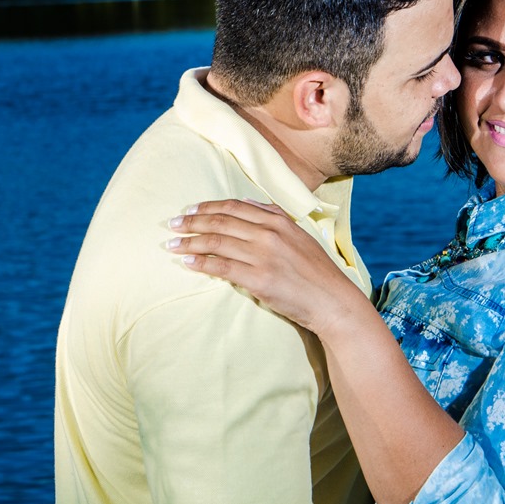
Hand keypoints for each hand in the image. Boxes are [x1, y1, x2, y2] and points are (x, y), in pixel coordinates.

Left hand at [167, 199, 368, 337]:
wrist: (332, 301)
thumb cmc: (315, 271)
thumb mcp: (298, 234)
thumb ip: (273, 215)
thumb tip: (246, 202)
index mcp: (278, 219)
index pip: (233, 207)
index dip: (207, 207)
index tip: (190, 210)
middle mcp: (269, 233)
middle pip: (220, 221)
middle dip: (192, 222)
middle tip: (172, 224)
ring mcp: (263, 255)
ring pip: (216, 242)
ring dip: (189, 242)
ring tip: (172, 244)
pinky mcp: (258, 279)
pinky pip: (221, 266)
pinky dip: (201, 263)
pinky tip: (187, 262)